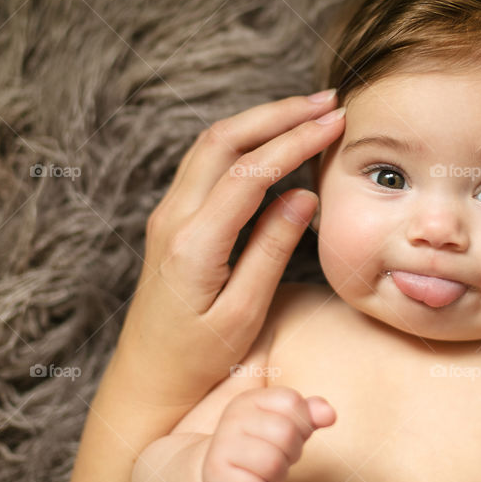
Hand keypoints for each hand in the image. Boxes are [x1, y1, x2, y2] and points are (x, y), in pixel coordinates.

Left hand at [114, 92, 344, 406]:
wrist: (146, 380)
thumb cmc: (196, 359)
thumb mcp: (243, 313)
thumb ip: (272, 250)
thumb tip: (303, 195)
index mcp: (193, 244)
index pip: (249, 172)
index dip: (294, 141)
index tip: (334, 124)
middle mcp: (173, 219)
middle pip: (223, 140)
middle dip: (277, 113)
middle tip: (327, 101)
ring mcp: (168, 215)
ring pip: (212, 144)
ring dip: (260, 121)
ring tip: (308, 111)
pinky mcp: (173, 219)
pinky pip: (207, 163)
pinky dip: (244, 141)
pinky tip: (274, 140)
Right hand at [202, 387, 335, 481]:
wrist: (217, 476)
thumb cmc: (260, 445)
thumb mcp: (285, 422)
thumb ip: (309, 413)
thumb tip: (330, 414)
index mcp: (250, 400)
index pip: (292, 402)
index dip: (302, 422)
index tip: (290, 434)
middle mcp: (232, 419)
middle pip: (286, 433)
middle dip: (292, 452)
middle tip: (278, 456)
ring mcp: (222, 448)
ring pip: (274, 463)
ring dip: (279, 474)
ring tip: (266, 472)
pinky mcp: (218, 479)